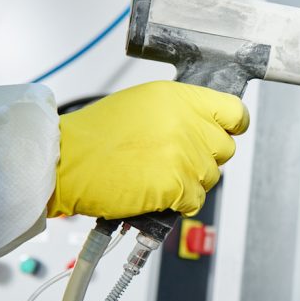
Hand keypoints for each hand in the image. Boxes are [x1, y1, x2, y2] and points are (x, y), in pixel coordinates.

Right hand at [47, 81, 248, 218]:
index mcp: (180, 98)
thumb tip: (203, 126)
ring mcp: (184, 155)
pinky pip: (196, 200)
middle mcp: (187, 123)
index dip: (232, 125)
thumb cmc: (95, 136)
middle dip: (206, 157)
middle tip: (177, 160)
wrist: (65, 161)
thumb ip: (178, 112)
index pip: (233, 111)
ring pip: (211, 176)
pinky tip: (156, 192)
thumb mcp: (142, 104)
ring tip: (157, 175)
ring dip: (190, 181)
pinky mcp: (177, 184)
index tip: (226, 132)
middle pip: (225, 148)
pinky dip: (180, 202)